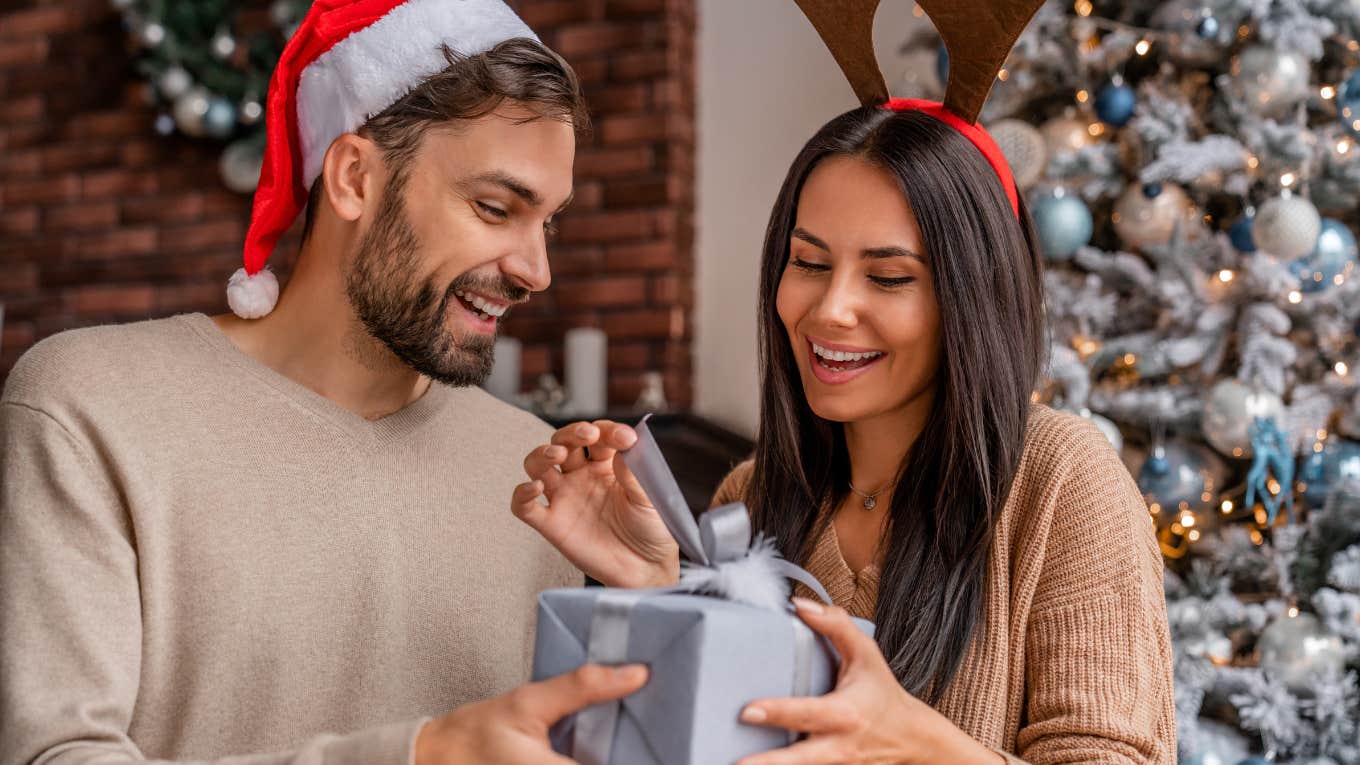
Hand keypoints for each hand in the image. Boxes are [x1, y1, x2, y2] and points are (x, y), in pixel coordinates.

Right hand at [415, 663, 647, 764]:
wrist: (431, 761)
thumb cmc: (475, 734)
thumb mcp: (529, 701)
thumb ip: (583, 688)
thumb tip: (636, 674)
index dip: (658, 756)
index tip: (679, 743)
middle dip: (638, 753)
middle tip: (662, 738)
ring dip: (618, 757)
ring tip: (637, 743)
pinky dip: (596, 761)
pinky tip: (605, 751)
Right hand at [512, 420, 678, 587]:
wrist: (646, 570)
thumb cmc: (651, 531)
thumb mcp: (650, 497)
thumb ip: (634, 471)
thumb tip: (622, 446)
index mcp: (606, 466)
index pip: (597, 436)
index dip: (607, 430)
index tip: (625, 438)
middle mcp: (581, 477)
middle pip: (563, 442)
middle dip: (571, 433)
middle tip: (588, 435)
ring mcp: (564, 499)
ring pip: (538, 465)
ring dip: (542, 453)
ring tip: (557, 454)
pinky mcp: (552, 524)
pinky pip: (524, 506)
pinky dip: (522, 493)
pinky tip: (535, 487)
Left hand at [735, 599, 1001, 764]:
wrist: (913, 738)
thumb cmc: (882, 693)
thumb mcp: (866, 654)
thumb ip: (835, 625)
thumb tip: (799, 604)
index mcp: (844, 713)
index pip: (806, 713)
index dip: (777, 712)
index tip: (747, 711)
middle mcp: (838, 745)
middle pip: (800, 761)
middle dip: (767, 764)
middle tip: (734, 763)